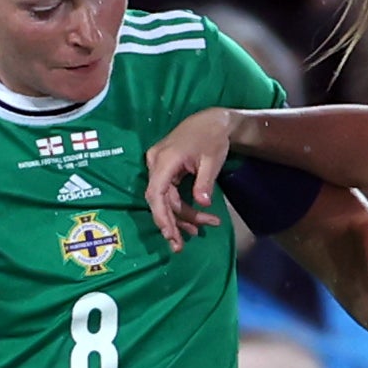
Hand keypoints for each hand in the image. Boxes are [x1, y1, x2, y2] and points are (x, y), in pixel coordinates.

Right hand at [145, 110, 234, 249]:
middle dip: (171, 223)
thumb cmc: (212, 137)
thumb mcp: (212, 160)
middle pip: (159, 200)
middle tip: (179, 246)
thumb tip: (203, 203)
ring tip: (198, 231)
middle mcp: (156, 163)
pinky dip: (180, 207)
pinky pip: (169, 193)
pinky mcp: (165, 170)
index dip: (160, 215)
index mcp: (165, 159)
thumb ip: (205, 182)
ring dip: (181, 217)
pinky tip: (193, 220)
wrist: (212, 121)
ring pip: (166, 199)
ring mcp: (158, 166)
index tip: (169, 233)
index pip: (155, 192)